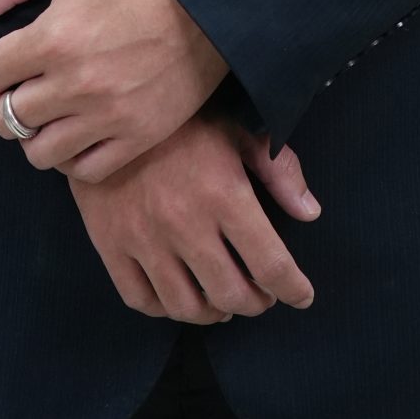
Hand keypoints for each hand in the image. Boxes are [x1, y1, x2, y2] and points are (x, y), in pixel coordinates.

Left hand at [0, 0, 228, 179]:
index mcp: (54, 38)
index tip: (9, 58)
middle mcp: (75, 84)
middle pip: (8, 119)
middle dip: (7, 103)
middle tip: (26, 87)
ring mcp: (108, 116)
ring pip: (41, 153)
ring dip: (36, 135)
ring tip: (51, 113)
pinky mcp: (139, 136)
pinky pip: (86, 171)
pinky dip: (74, 157)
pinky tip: (80, 130)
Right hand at [68, 103, 321, 324]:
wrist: (109, 105)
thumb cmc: (182, 117)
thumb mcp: (237, 128)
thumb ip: (278, 169)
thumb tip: (310, 213)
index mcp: (224, 193)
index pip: (270, 263)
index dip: (293, 288)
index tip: (302, 295)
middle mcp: (185, 224)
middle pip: (231, 294)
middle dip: (257, 302)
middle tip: (262, 295)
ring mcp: (143, 239)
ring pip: (186, 306)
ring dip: (214, 313)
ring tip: (224, 300)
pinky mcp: (110, 244)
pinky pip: (141, 300)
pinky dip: (166, 309)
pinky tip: (181, 294)